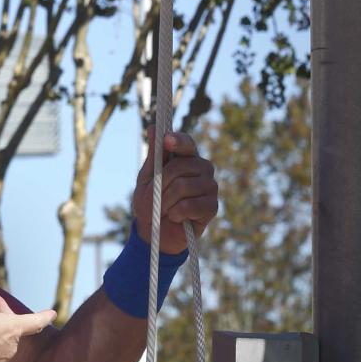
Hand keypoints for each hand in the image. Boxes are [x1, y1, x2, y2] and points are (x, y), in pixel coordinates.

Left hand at [132, 130, 217, 254]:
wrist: (155, 234)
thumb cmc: (150, 203)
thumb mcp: (147, 179)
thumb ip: (154, 156)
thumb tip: (153, 127)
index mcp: (187, 158)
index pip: (187, 143)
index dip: (177, 141)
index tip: (166, 141)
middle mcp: (202, 168)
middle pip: (179, 167)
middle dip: (161, 185)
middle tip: (156, 198)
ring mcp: (210, 186)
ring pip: (183, 186)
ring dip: (166, 201)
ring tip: (165, 209)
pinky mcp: (213, 206)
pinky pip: (190, 205)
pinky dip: (176, 213)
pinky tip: (176, 217)